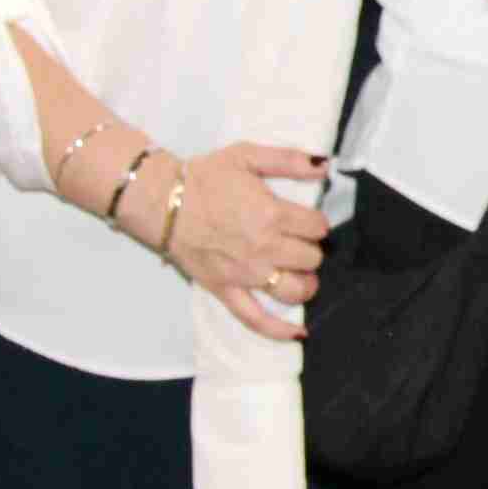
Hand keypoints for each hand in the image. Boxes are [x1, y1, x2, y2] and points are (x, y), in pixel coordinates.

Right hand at [166, 145, 332, 341]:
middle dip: (310, 249)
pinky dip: (279, 330)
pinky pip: (257, 319)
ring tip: (301, 275)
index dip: (316, 223)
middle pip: (310, 259)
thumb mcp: (247, 155)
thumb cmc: (204, 177)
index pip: (317, 228)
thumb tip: (324, 165)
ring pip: (293, 290)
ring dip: (305, 284)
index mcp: (272, 214)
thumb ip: (289, 159)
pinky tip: (299, 333)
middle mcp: (264, 248)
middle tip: (298, 242)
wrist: (163, 202)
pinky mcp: (225, 291)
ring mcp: (245, 274)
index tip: (307, 221)